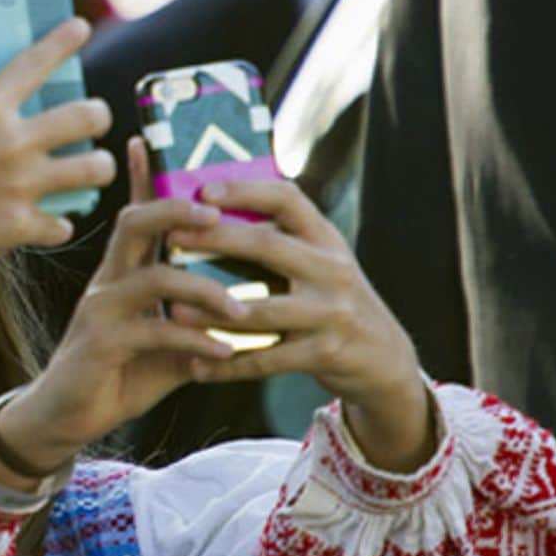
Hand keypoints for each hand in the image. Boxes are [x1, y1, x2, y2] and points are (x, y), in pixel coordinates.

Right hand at [0, 18, 115, 277]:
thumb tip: (19, 119)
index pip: (35, 63)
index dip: (63, 41)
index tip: (79, 28)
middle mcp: (10, 143)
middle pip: (88, 117)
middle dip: (98, 117)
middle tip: (93, 121)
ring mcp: (19, 186)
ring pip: (95, 169)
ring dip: (95, 168)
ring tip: (88, 170)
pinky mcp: (18, 227)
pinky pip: (64, 223)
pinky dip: (55, 222)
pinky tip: (44, 220)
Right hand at [0, 139, 238, 483]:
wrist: (66, 415)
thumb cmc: (118, 371)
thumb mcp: (162, 337)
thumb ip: (194, 316)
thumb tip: (246, 302)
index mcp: (122, 271)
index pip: (136, 212)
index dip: (144, 175)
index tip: (151, 139)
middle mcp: (108, 281)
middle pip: (135, 224)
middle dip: (175, 210)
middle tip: (216, 213)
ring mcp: (101, 310)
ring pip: (152, 278)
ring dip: (203, 289)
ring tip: (240, 309)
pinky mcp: (102, 345)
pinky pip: (154, 331)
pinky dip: (195, 340)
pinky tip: (222, 354)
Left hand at [168, 178, 434, 471]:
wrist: (385, 358)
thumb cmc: (331, 298)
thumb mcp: (319, 260)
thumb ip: (278, 238)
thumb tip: (209, 204)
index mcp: (325, 238)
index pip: (287, 199)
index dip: (246, 190)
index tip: (204, 189)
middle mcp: (332, 269)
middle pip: (267, 245)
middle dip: (215, 239)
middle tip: (171, 238)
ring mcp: (331, 312)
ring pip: (260, 311)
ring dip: (211, 312)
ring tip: (171, 313)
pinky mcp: (326, 353)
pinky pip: (268, 360)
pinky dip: (229, 366)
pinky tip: (197, 366)